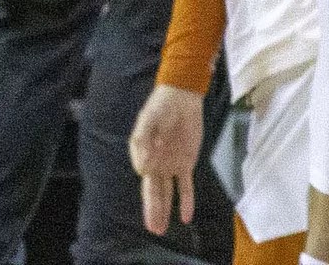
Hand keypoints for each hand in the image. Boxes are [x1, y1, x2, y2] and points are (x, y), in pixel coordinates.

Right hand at [130, 84, 205, 235]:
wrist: (182, 99)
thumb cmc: (161, 107)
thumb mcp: (149, 120)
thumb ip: (143, 142)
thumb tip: (142, 169)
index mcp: (143, 153)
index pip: (144, 175)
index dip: (147, 180)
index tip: (148, 181)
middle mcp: (155, 162)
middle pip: (153, 191)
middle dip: (152, 210)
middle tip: (152, 229)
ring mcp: (170, 165)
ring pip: (166, 193)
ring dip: (164, 210)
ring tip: (160, 229)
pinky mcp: (185, 164)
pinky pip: (185, 187)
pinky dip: (186, 202)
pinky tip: (185, 217)